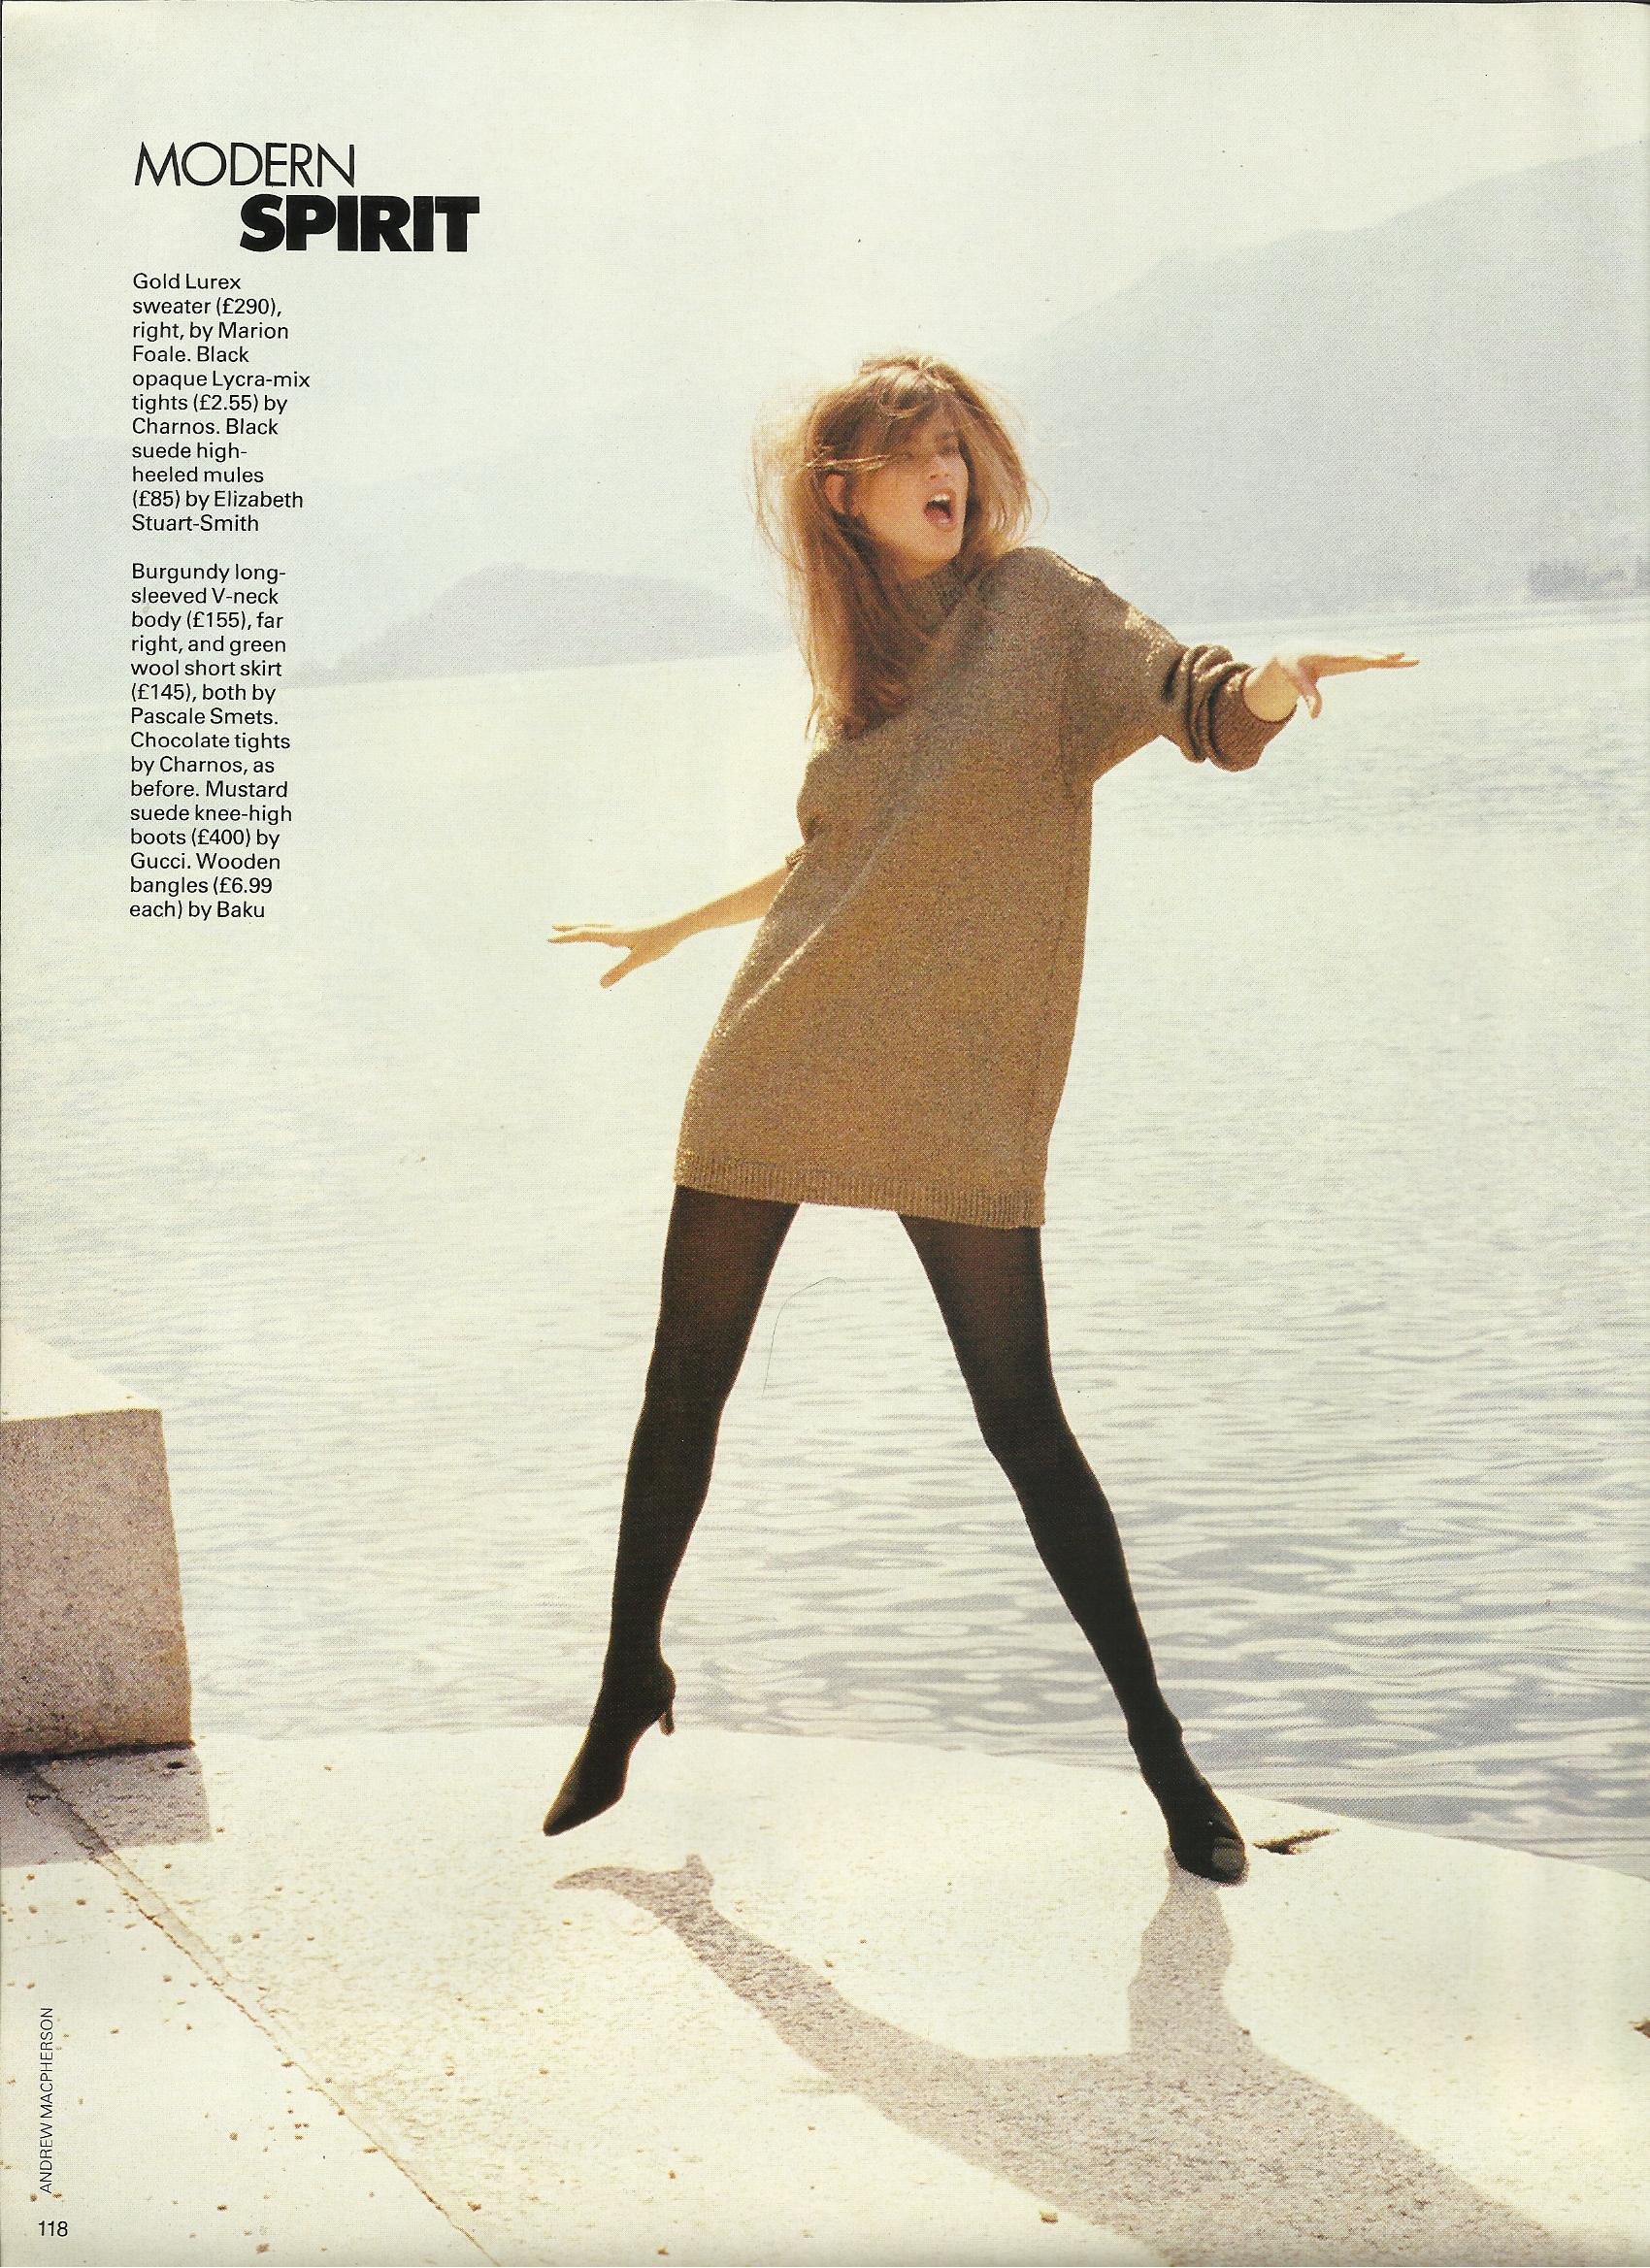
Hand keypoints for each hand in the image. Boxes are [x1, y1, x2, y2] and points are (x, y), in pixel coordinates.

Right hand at [548, 919, 681, 987]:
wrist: (678, 924)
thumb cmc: (660, 941)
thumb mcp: (639, 959)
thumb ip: (619, 971)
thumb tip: (601, 984)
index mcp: (614, 933)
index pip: (584, 934)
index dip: (566, 937)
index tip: (549, 938)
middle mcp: (616, 927)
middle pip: (587, 926)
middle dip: (569, 928)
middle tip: (552, 927)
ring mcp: (623, 927)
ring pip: (596, 925)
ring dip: (581, 926)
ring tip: (571, 928)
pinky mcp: (631, 929)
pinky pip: (607, 928)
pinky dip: (596, 929)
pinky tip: (602, 936)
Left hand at [1264, 647, 1419, 720]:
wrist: (1296, 651)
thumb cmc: (1295, 667)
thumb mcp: (1298, 681)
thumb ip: (1309, 696)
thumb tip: (1314, 716)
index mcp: (1326, 652)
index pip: (1343, 654)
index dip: (1357, 655)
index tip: (1370, 656)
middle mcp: (1343, 649)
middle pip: (1366, 651)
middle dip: (1382, 653)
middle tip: (1400, 654)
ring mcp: (1352, 652)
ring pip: (1375, 654)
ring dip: (1394, 657)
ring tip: (1414, 659)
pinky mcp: (1356, 658)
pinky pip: (1376, 659)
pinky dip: (1390, 661)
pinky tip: (1406, 661)